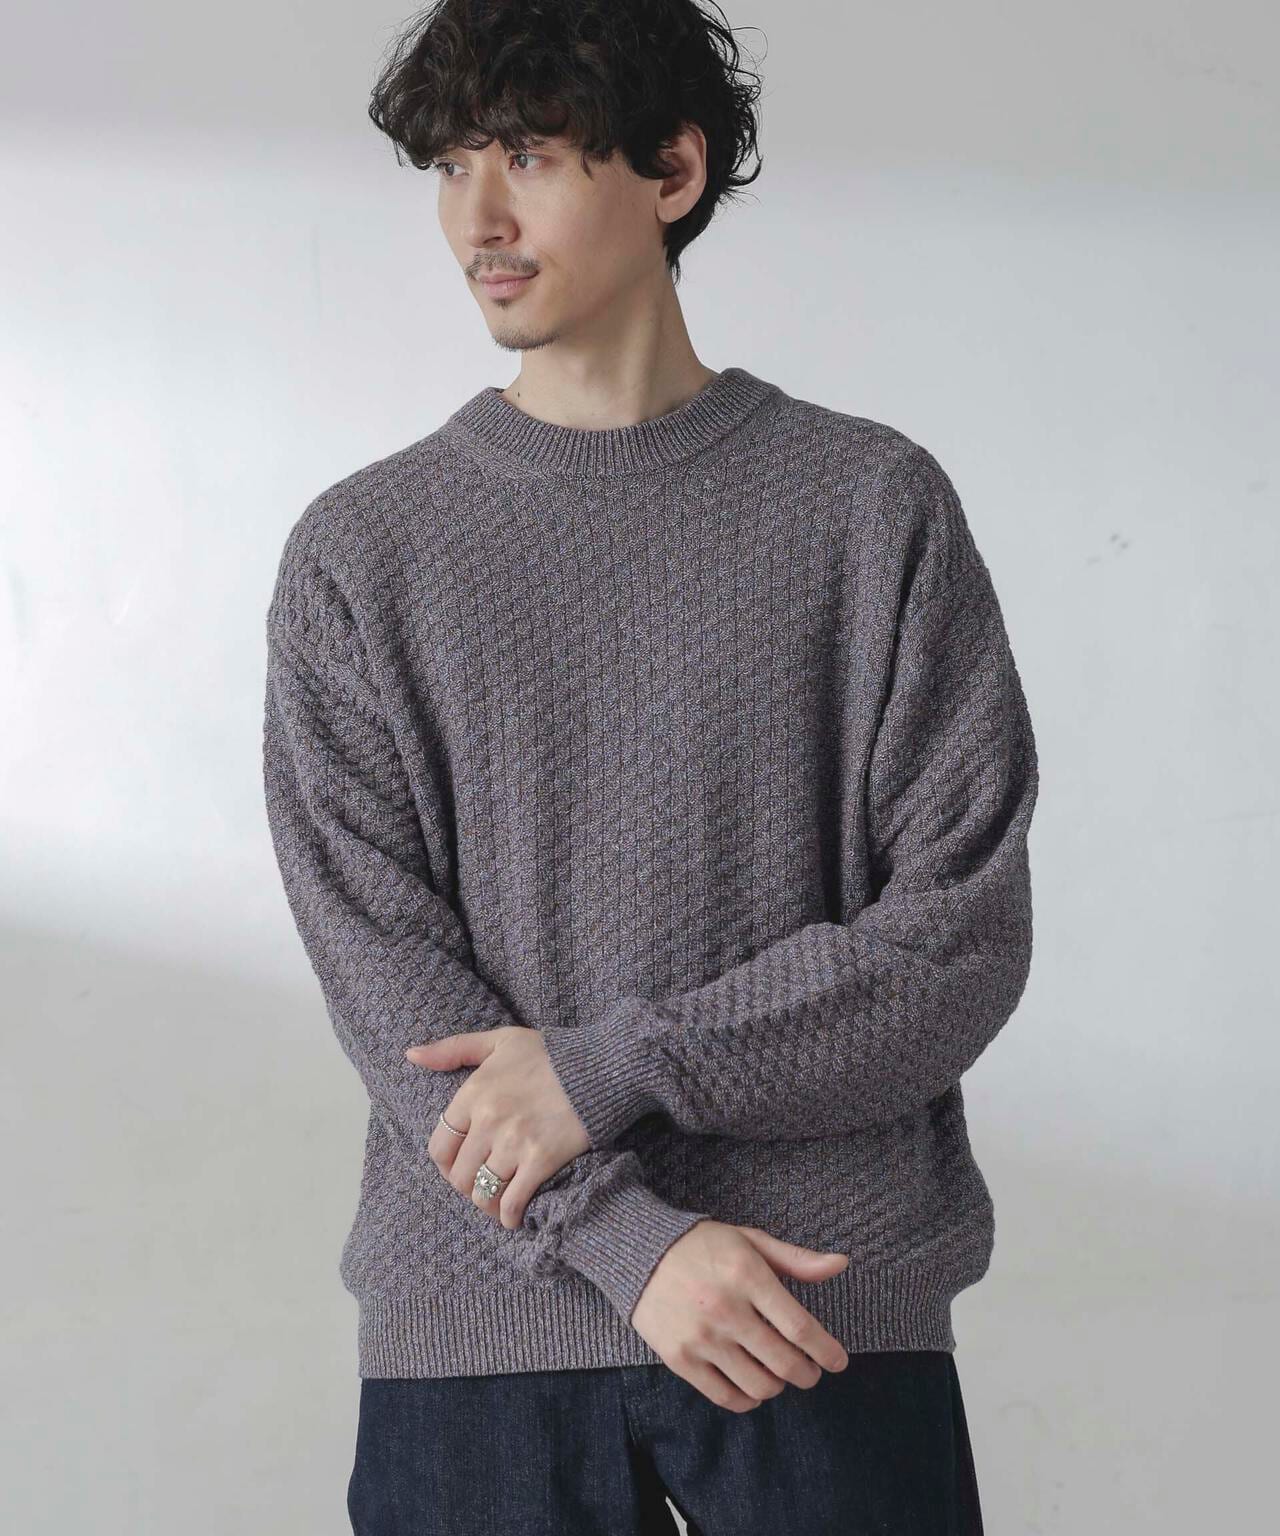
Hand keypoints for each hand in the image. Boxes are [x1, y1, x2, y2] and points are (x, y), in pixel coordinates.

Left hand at [406, 1025, 590, 1227]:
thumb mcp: (500, 1041)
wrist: (603, 1066)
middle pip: (459, 1175)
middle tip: (481, 1188)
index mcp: (474, 1092)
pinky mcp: (542, 1159)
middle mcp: (489, 1119)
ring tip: (497, 1205)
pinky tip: (514, 1217)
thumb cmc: (551, 1053)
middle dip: (467, 1188)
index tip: (458, 1169)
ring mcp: (514, 1142)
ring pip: (483, 1192)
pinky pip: (514, 1201)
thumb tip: (412, 1054)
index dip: (445, 1165)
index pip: (440, 1146)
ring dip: (487, 1205)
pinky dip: (510, 1216)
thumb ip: (453, 1049)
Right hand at [631, 1221, 850, 1411]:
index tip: (838, 1361)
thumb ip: (796, 1259)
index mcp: (747, 1277)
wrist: (640, 1253)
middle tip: (810, 1371)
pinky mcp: (680, 1359)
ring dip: (778, 1386)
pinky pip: (725, 1396)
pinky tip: (753, 1386)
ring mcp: (701, 1338)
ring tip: (778, 1374)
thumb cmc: (703, 1245)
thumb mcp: (750, 1241)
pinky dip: (747, 1400)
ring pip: (759, 1386)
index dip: (826, 1351)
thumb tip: (840, 1263)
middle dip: (807, 1374)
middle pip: (784, 1363)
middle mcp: (726, 1310)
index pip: (800, 1328)